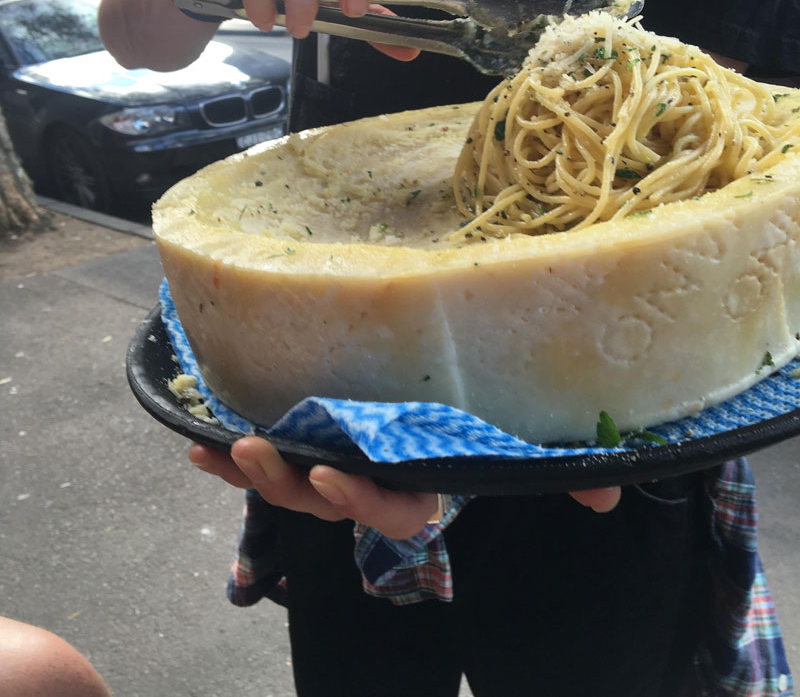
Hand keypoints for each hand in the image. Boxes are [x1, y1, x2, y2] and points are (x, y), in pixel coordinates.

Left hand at [190, 437, 621, 537]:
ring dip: (255, 473)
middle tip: (262, 453)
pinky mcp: (312, 438)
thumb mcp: (522, 447)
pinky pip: (268, 459)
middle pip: (328, 503)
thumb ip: (560, 472)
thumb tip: (608, 494)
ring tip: (224, 448)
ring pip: (292, 486)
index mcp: (420, 484)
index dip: (364, 502)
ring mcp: (338, 463)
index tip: (335, 476)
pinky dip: (230, 460)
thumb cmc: (487, 426)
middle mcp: (373, 481)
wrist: (449, 403)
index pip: (394, 512)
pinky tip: (197, 441)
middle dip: (291, 488)